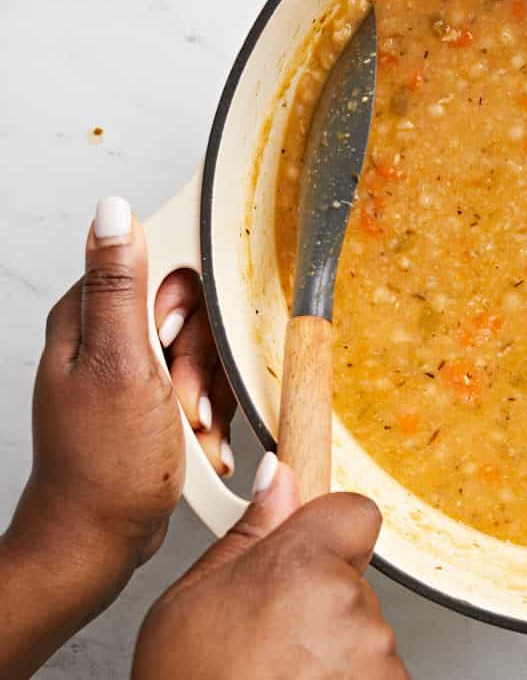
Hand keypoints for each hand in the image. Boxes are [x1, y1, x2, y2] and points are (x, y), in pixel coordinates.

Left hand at [0, 196, 232, 676]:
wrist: (100, 538)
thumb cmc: (104, 465)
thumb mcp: (119, 365)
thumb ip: (120, 286)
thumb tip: (115, 213)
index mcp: (89, 313)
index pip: (164, 262)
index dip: (189, 302)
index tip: (177, 341)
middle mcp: (108, 333)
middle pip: (194, 308)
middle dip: (202, 359)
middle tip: (180, 395)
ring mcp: (133, 365)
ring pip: (208, 348)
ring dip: (210, 391)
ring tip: (186, 425)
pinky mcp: (154, 394)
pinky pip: (208, 382)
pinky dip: (210, 411)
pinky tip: (194, 436)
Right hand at [134, 455, 408, 679]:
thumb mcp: (190, 603)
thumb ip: (249, 534)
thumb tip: (280, 478)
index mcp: (301, 565)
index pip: (355, 511)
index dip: (332, 532)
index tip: (311, 553)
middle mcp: (349, 605)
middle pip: (352, 581)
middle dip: (321, 602)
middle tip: (270, 640)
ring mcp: (374, 654)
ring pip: (363, 632)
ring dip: (333, 649)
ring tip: (279, 677)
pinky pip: (375, 670)